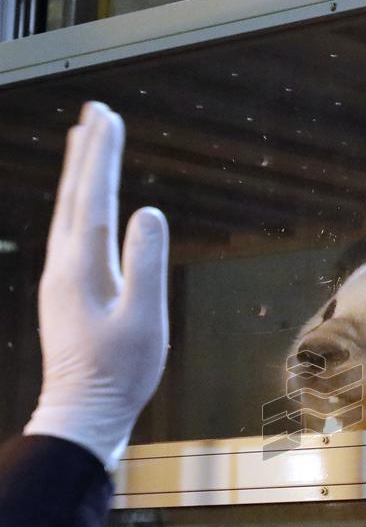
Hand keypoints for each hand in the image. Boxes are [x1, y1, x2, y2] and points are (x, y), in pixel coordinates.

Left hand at [24, 101, 168, 471]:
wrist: (83, 412)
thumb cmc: (119, 372)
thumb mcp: (143, 320)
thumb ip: (145, 264)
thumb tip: (147, 212)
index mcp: (83, 268)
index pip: (93, 198)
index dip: (102, 156)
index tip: (109, 118)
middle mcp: (63, 266)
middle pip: (73, 197)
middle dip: (86, 153)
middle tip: (95, 113)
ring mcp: (58, 279)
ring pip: (66, 213)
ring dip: (77, 175)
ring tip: (83, 144)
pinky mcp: (62, 293)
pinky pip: (67, 232)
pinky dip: (75, 204)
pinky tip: (81, 205)